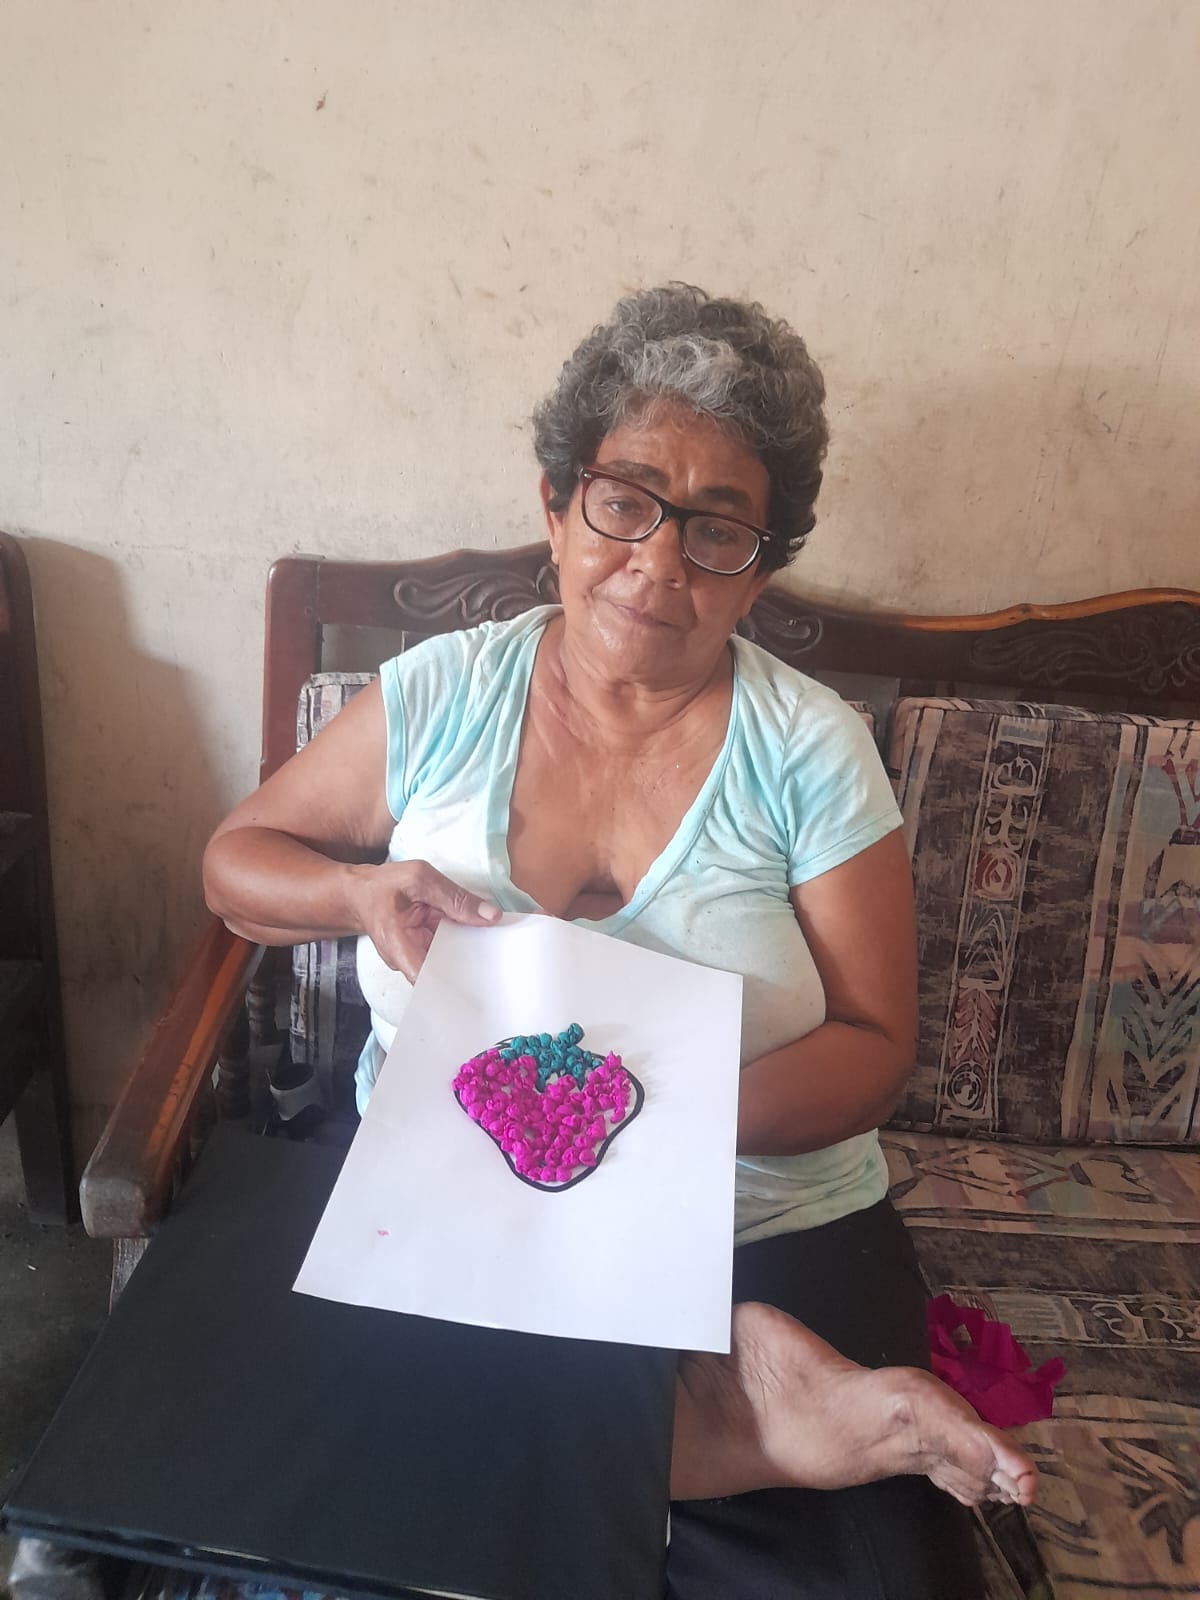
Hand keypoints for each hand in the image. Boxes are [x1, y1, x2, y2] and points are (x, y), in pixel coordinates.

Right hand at [351, 859, 500, 981]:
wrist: (361, 893)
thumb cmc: (383, 885)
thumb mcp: (420, 879)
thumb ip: (455, 897)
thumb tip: (491, 916)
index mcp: (397, 946)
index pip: (426, 978)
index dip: (452, 987)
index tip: (479, 989)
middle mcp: (405, 960)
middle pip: (442, 974)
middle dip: (469, 970)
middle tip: (501, 966)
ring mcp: (414, 958)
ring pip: (447, 964)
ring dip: (469, 957)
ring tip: (499, 955)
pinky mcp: (423, 951)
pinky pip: (446, 952)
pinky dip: (463, 946)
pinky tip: (484, 943)